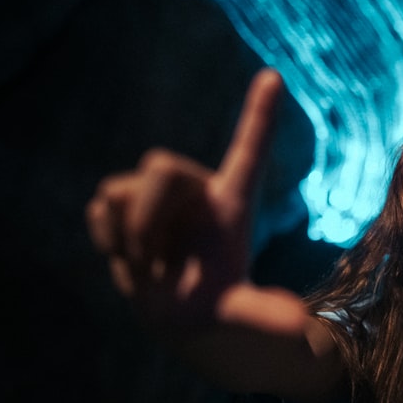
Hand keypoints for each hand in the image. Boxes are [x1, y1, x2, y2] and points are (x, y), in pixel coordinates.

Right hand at [86, 68, 301, 331]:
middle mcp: (197, 188)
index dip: (260, 112)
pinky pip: (99, 208)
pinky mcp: (125, 206)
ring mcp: (159, 194)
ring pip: (120, 190)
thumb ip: (267, 316)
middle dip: (147, 215)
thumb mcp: (245, 314)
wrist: (183, 317)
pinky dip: (109, 239)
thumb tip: (302, 326)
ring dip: (129, 236)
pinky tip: (131, 260)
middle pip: (159, 166)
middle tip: (154, 261)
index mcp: (234, 199)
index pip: (250, 147)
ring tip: (151, 264)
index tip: (274, 75)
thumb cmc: (221, 306)